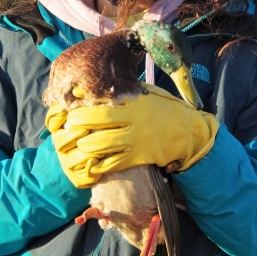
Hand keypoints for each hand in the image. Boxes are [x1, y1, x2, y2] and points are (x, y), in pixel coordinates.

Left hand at [45, 85, 218, 187]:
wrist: (187, 132)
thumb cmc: (164, 109)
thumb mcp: (145, 95)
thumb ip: (124, 94)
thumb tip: (96, 90)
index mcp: (132, 103)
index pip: (101, 103)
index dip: (82, 106)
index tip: (71, 107)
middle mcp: (132, 121)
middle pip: (96, 123)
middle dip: (78, 125)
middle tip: (69, 126)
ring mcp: (135, 141)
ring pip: (101, 145)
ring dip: (85, 146)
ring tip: (80, 144)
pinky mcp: (138, 158)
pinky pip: (112, 164)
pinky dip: (98, 165)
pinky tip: (91, 162)